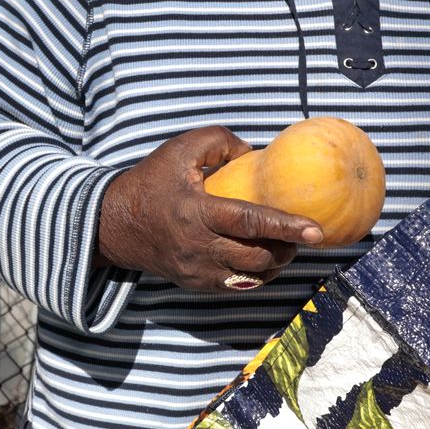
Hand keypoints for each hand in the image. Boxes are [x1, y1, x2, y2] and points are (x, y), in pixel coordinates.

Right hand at [97, 126, 322, 291]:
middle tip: (299, 234)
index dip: (286, 226)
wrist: (112, 224)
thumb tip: (254, 153)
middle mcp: (199, 246)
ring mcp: (197, 271)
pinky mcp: (196, 284)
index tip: (317, 230)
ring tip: (283, 246)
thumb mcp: (180, 149)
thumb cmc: (150, 182)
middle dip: (286, 248)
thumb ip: (220, 141)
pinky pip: (237, 287)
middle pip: (258, 257)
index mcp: (197, 212)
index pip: (250, 222)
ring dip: (275, 264)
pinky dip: (256, 275)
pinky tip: (261, 259)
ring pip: (252, 277)